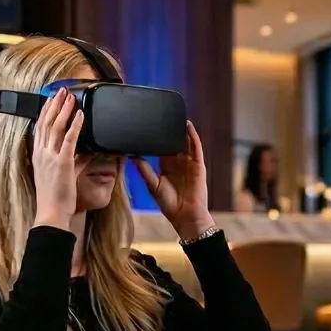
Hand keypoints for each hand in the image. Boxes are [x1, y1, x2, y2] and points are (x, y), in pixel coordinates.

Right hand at [31, 89, 86, 229]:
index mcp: (39, 155)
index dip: (46, 111)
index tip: (51, 99)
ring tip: (70, 96)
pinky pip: (70, 139)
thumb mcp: (66, 174)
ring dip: (64, 109)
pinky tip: (81, 114)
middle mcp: (42, 153)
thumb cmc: (58, 196)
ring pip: (56, 127)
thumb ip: (77, 160)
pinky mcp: (62, 163)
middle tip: (61, 91)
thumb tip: (89, 151)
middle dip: (54, 104)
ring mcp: (50, 157)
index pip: (40, 128)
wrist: (52, 212)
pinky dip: (75, 125)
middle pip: (47, 122)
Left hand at [137, 121, 215, 239]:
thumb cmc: (169, 204)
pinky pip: (196, 148)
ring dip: (182, 130)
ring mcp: (189, 163)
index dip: (157, 137)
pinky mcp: (198, 166)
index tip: (149, 125)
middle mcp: (178, 163)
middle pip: (174, 142)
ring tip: (176, 115)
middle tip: (162, 115)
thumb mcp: (153, 185)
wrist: (185, 216)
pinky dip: (193, 137)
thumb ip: (145, 170)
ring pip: (186, 142)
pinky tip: (188, 126)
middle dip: (170, 130)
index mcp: (167, 166)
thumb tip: (132, 157)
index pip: (162, 147)